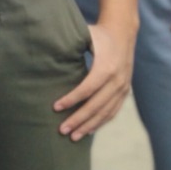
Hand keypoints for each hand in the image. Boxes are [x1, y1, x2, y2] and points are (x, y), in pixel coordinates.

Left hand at [53, 20, 135, 140]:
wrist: (123, 33)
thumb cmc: (98, 35)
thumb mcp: (85, 35)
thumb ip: (70, 44)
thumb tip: (46, 49)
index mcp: (106, 67)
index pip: (87, 89)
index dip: (71, 100)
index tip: (56, 107)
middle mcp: (117, 81)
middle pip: (96, 106)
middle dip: (78, 120)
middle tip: (62, 130)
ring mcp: (122, 88)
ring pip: (105, 113)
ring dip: (89, 126)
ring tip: (73, 136)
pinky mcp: (124, 92)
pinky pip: (112, 112)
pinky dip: (100, 122)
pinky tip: (88, 131)